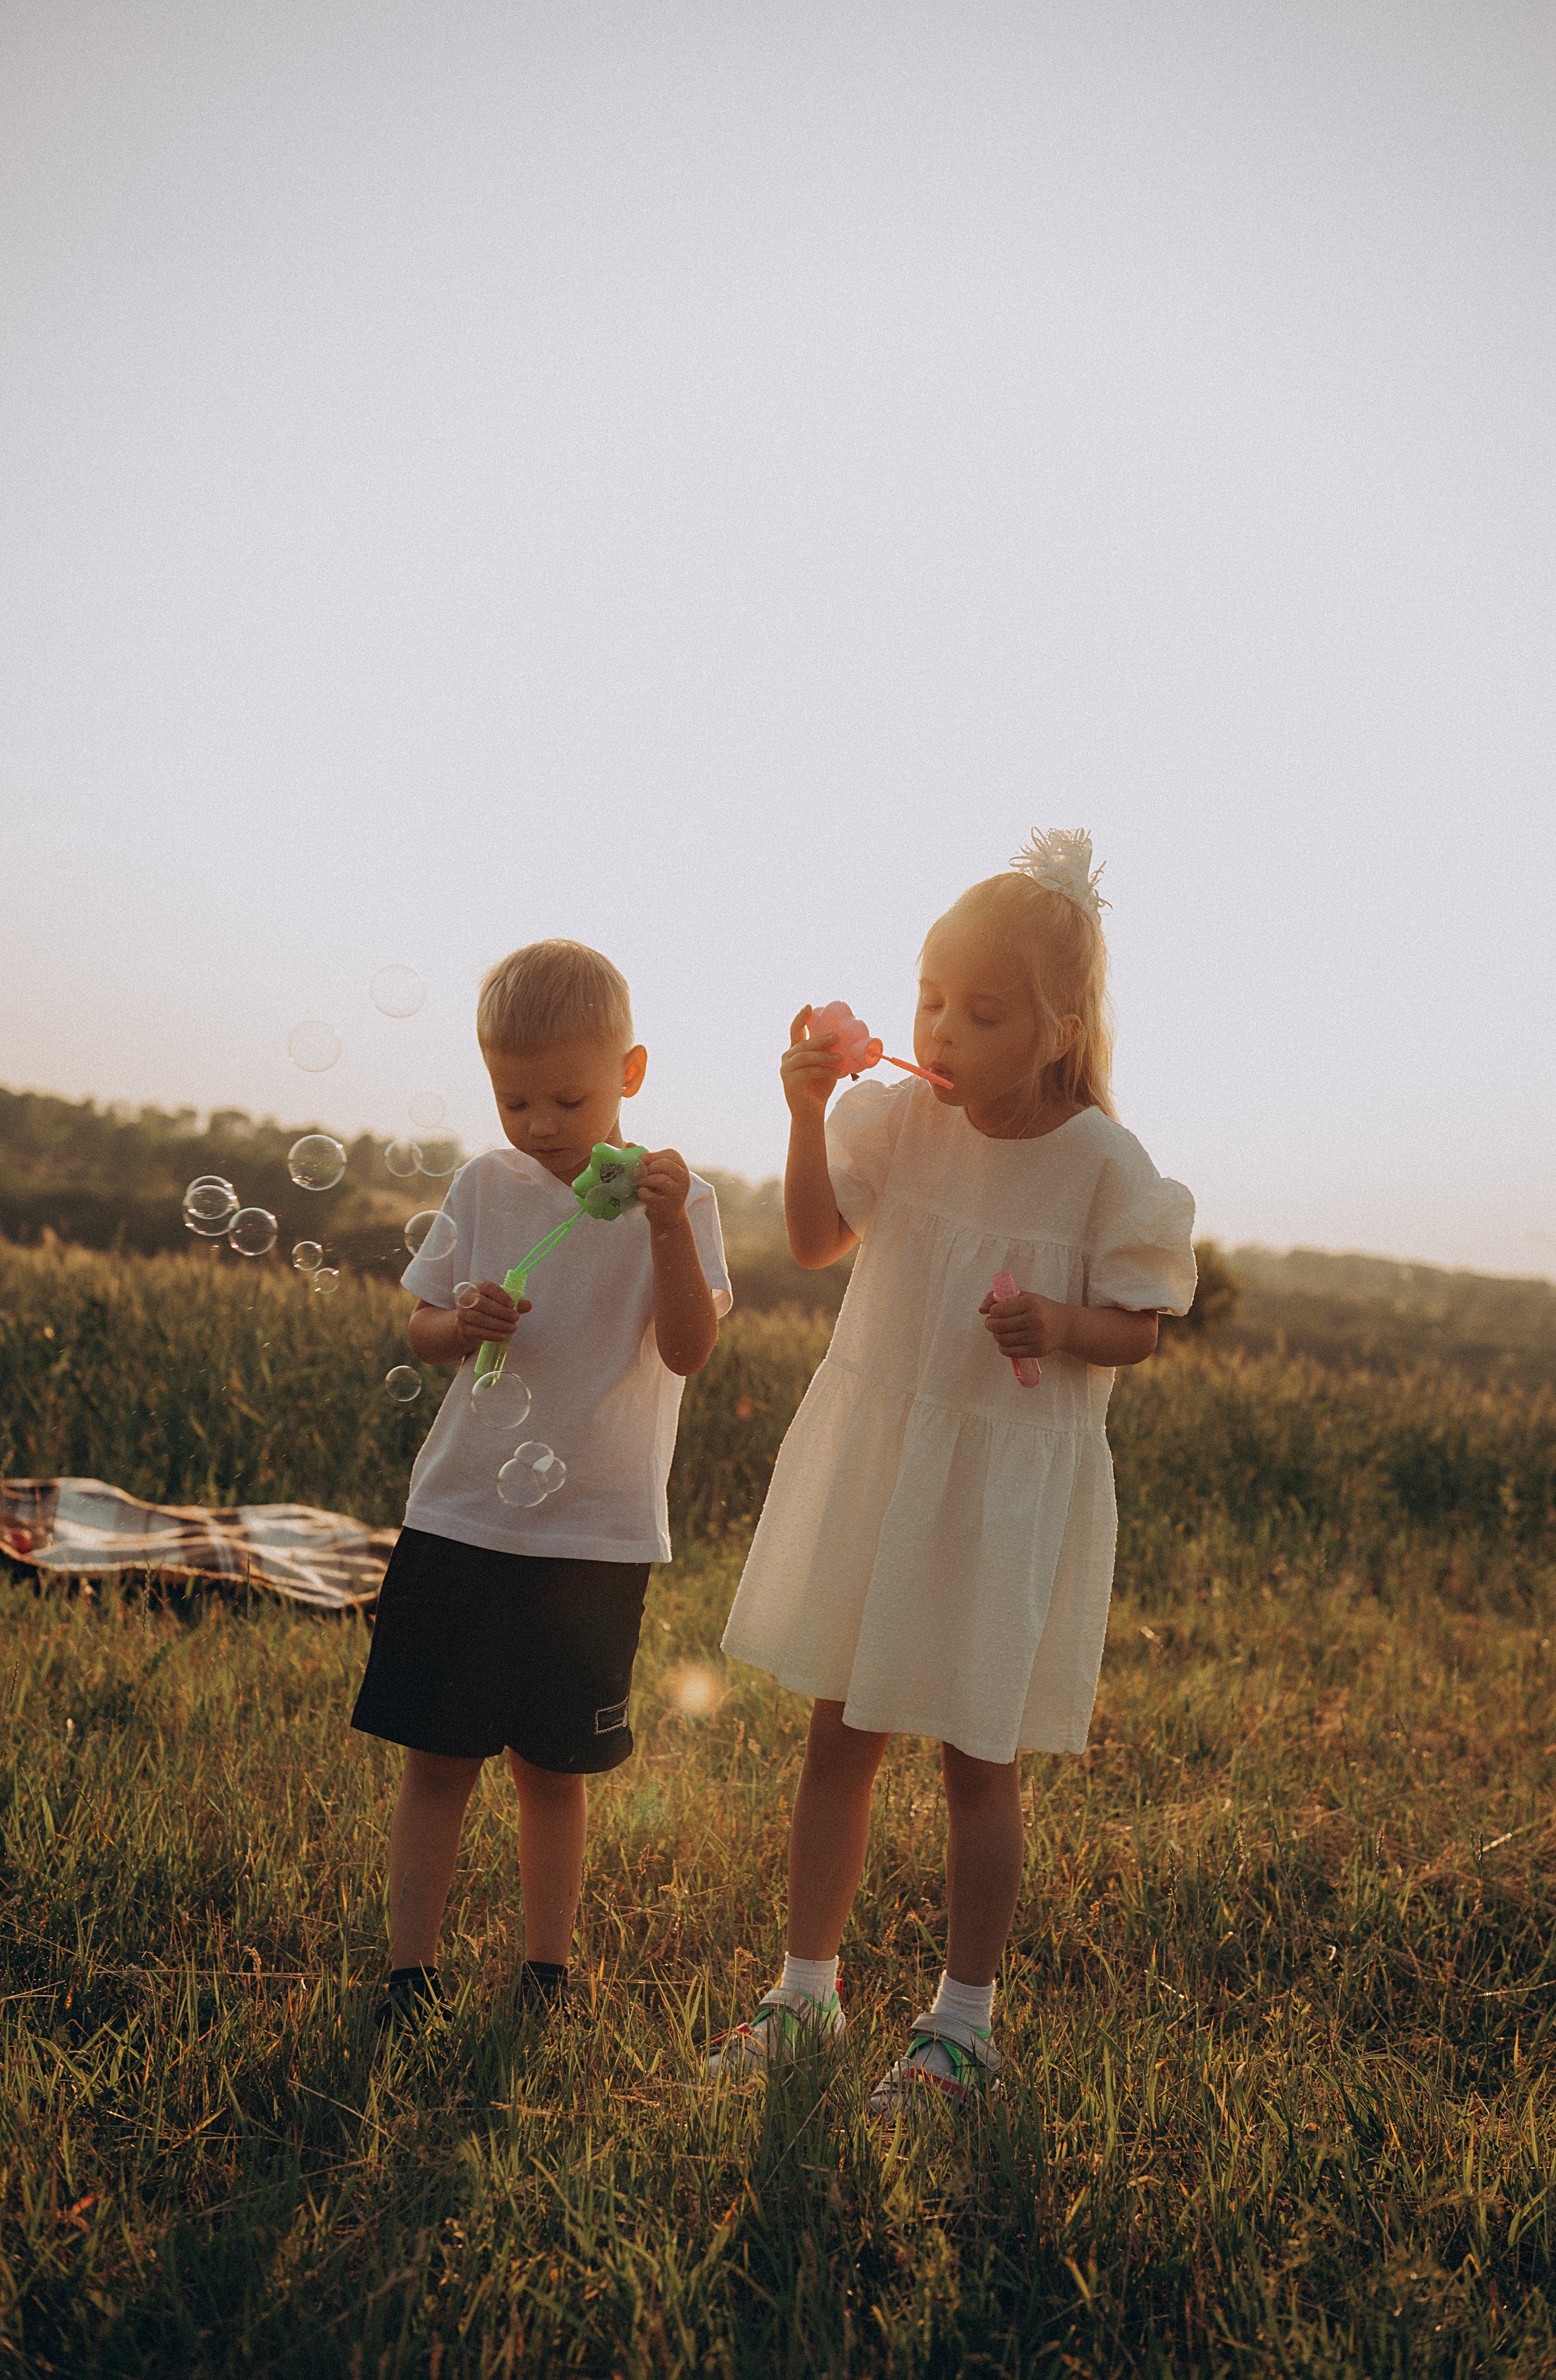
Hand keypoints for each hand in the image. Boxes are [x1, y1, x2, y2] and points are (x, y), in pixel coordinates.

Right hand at [451, 1279, 527, 1356]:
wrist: (468, 1323)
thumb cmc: (487, 1309)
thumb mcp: (500, 1303)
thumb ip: (515, 1303)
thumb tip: (528, 1305)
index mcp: (478, 1287)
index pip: (488, 1287)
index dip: (500, 1295)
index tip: (512, 1304)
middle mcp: (467, 1299)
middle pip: (483, 1304)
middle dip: (501, 1312)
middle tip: (516, 1318)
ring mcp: (464, 1314)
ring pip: (480, 1319)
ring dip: (498, 1325)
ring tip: (512, 1328)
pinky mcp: (464, 1328)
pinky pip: (477, 1332)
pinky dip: (492, 1335)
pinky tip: (503, 1337)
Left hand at [634, 1147, 692, 1235]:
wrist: (668, 1220)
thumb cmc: (661, 1194)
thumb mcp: (657, 1175)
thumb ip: (646, 1160)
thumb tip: (628, 1144)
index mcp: (682, 1169)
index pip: (672, 1154)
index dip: (655, 1154)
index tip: (643, 1159)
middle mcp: (684, 1179)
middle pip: (665, 1164)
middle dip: (648, 1167)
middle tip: (637, 1173)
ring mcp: (677, 1193)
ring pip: (659, 1179)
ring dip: (644, 1180)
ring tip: (640, 1185)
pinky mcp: (667, 1205)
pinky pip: (650, 1195)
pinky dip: (642, 1193)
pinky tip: (641, 1195)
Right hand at [780, 1005, 846, 1120]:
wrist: (810, 1113)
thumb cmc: (820, 1087)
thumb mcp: (827, 1066)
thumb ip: (831, 1053)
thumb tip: (852, 1042)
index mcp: (795, 1051)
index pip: (796, 1030)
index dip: (801, 1017)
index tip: (810, 1006)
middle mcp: (787, 1058)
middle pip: (802, 1043)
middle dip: (819, 1038)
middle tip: (836, 1036)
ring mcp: (786, 1070)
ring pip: (804, 1056)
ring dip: (823, 1055)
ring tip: (839, 1058)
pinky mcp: (789, 1082)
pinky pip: (807, 1072)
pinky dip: (823, 1070)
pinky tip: (836, 1072)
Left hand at [979, 1285, 1070, 1360]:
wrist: (1065, 1325)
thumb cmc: (1040, 1308)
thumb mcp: (1024, 1297)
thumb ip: (999, 1297)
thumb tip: (981, 1309)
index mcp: (1030, 1303)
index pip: (999, 1310)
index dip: (992, 1311)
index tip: (995, 1312)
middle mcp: (1034, 1320)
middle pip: (998, 1326)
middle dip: (990, 1324)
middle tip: (992, 1323)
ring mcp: (1036, 1337)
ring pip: (1002, 1339)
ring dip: (996, 1335)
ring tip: (1000, 1331)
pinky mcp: (1036, 1351)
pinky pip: (1009, 1351)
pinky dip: (1002, 1347)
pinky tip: (1006, 1341)